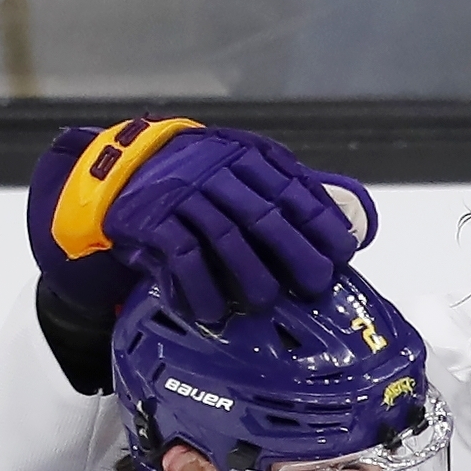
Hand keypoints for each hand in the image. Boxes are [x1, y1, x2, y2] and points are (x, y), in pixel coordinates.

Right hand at [28, 120, 377, 325]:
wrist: (121, 168)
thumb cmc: (197, 178)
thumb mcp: (244, 168)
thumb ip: (290, 190)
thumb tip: (350, 223)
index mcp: (248, 158)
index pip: (294, 192)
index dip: (321, 226)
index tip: (340, 256)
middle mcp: (217, 172)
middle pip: (265, 217)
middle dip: (295, 255)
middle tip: (313, 286)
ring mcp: (183, 195)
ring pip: (227, 238)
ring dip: (251, 276)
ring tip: (266, 303)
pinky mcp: (152, 219)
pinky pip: (182, 256)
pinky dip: (199, 288)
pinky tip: (212, 312)